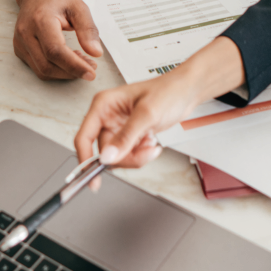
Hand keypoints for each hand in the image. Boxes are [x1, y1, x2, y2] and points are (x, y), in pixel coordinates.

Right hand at [14, 0, 102, 80]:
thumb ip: (88, 29)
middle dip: (71, 72)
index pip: (55, 51)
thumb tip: (96, 53)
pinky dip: (55, 69)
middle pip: (47, 65)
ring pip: (42, 70)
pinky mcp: (19, 49)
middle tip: (91, 67)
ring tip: (81, 61)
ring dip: (64, 72)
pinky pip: (38, 68)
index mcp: (40, 19)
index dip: (74, 66)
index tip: (91, 73)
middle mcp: (26, 32)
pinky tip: (67, 59)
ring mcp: (20, 42)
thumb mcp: (78, 7)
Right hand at [74, 36, 245, 167]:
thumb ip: (125, 137)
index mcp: (104, 105)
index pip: (84, 137)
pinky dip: (141, 154)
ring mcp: (119, 127)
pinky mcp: (130, 135)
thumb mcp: (146, 114)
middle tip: (144, 153)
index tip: (92, 179)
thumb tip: (107, 157)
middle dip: (125, 157)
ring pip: (117, 156)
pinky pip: (129, 154)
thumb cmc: (168, 91)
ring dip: (136, 156)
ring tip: (151, 144)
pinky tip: (151, 142)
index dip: (85, 159)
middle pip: (105, 151)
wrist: (186, 92)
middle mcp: (108, 116)